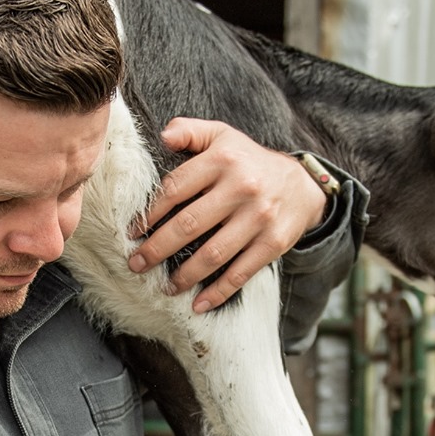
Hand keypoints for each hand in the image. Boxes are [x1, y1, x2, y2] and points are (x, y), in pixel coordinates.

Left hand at [126, 119, 329, 312]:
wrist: (302, 185)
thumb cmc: (249, 162)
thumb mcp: (222, 136)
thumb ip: (190, 131)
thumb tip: (163, 135)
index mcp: (223, 160)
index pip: (176, 188)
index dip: (150, 213)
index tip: (132, 232)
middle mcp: (242, 188)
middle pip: (190, 224)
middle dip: (157, 249)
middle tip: (136, 264)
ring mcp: (259, 218)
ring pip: (213, 254)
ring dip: (184, 276)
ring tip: (164, 287)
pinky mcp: (273, 243)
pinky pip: (241, 272)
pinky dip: (218, 292)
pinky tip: (198, 304)